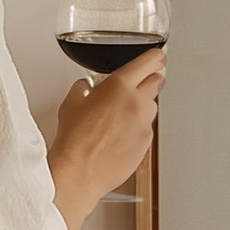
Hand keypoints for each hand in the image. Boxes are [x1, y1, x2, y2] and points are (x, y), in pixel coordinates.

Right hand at [48, 46, 165, 229]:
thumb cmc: (74, 139)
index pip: (150, 62)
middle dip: (148, 80)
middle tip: (137, 85)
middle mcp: (137, 103)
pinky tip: (119, 136)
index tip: (157, 57)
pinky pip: (146, 129)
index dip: (155, 57)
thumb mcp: (72, 103)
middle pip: (157, 82)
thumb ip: (84, 88)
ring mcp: (144, 124)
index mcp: (120, 86)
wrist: (79, 171)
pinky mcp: (146, 144)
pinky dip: (138, 128)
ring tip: (120, 116)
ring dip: (142, 106)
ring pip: (152, 107)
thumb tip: (87, 87)